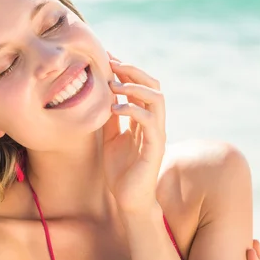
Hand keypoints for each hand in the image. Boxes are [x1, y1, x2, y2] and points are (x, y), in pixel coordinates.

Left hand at [102, 53, 165, 214]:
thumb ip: (110, 116)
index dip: (126, 69)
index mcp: (144, 118)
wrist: (129, 200)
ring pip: (157, 98)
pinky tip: (115, 108)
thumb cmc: (121, 171)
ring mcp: (157, 133)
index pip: (141, 85)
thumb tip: (102, 93)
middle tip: (112, 64)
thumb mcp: (110, 137)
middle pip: (153, 85)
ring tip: (114, 85)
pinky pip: (149, 121)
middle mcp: (154, 122)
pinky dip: (133, 109)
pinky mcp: (155, 147)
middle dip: (133, 71)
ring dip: (135, 86)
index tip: (107, 58)